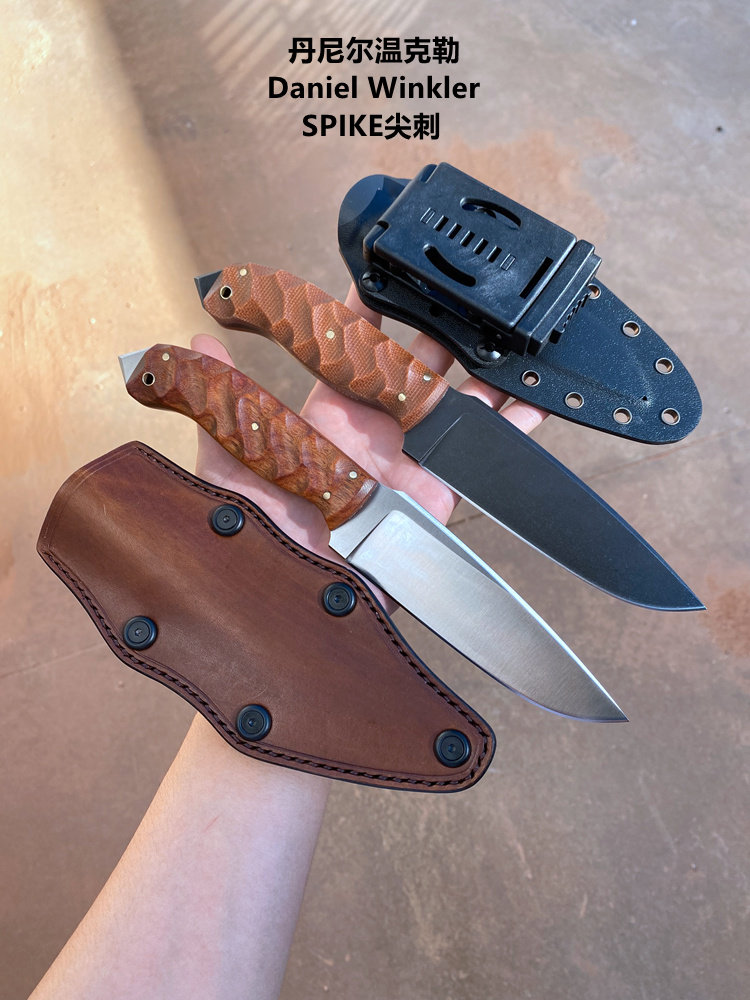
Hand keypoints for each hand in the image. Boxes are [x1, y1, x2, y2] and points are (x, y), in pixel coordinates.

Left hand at [192, 285, 547, 561]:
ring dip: (483, 369)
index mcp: (328, 417)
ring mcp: (412, 460)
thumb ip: (220, 406)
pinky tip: (535, 399)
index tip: (379, 269)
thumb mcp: (227, 470)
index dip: (363, 311)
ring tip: (510, 332)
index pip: (349, 350)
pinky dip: (512, 429)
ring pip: (457, 400)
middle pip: (415, 364)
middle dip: (438, 326)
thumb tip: (192, 342)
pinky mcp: (440, 493)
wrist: (299, 609)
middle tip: (459, 288)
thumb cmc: (256, 544)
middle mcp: (375, 432)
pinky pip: (482, 456)